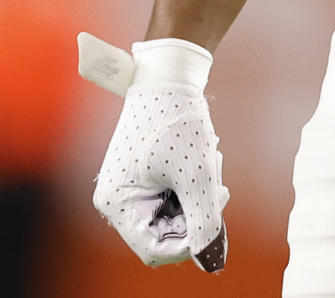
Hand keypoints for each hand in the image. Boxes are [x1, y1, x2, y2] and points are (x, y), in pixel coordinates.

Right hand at [90, 38, 228, 271]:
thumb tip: (212, 260)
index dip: (190, 241)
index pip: (155, 249)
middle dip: (196, 209)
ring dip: (198, 192)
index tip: (215, 209)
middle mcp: (116, 200)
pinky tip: (203, 154)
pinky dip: (192, 180)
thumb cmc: (177, 120)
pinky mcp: (144, 173)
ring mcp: (129, 186)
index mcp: (117, 204)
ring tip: (209, 159)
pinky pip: (172, 193)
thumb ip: (206, 219)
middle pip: (165, 232)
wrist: (170, 75)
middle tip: (218, 183)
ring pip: (173, 212)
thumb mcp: (197, 173)